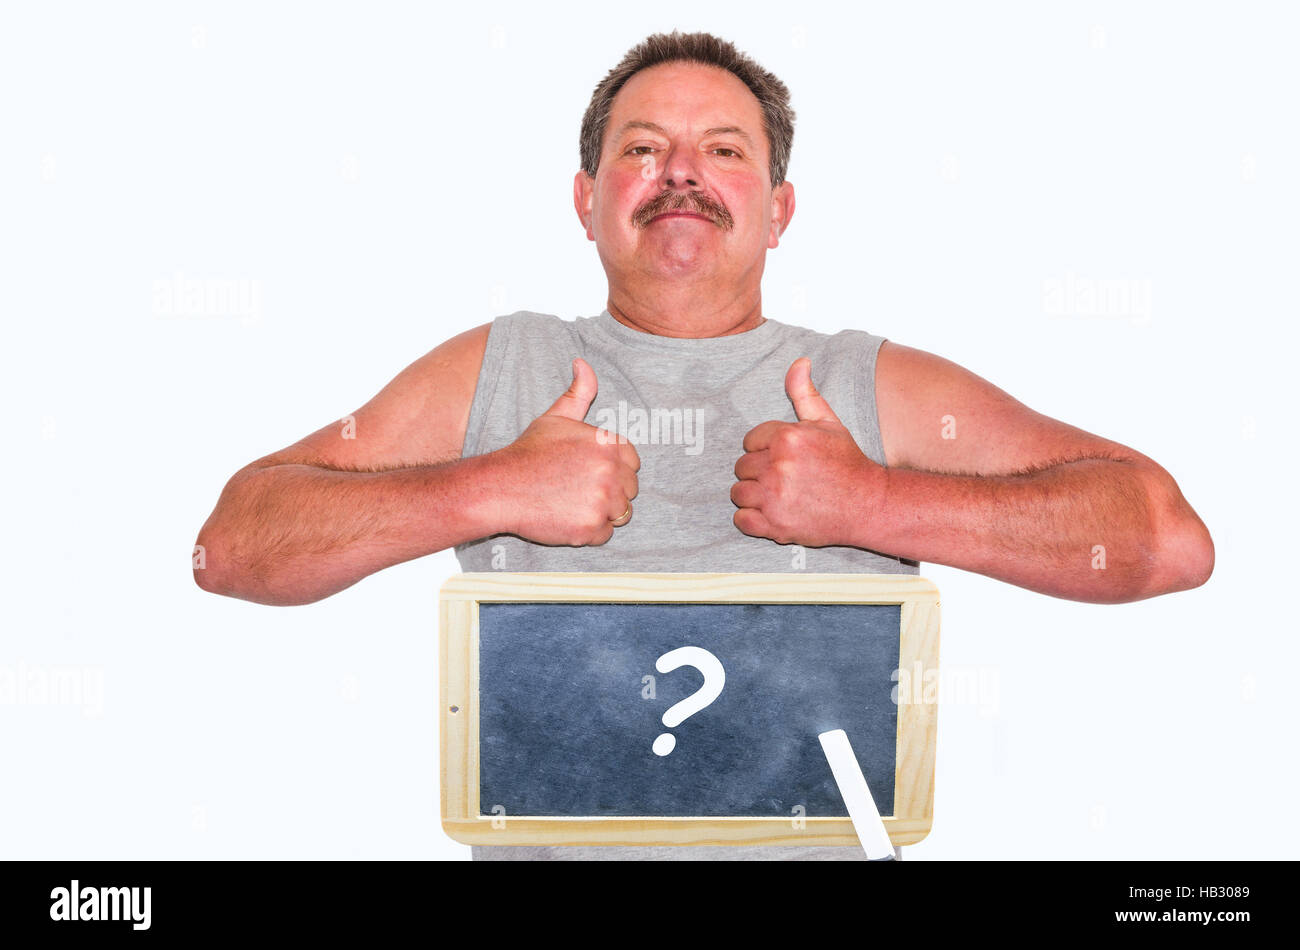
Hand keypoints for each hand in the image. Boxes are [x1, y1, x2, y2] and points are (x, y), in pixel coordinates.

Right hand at [490, 357, 639, 545]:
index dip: (612, 469)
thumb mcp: (555, 417)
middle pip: (629, 489)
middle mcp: (610, 471)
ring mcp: (602, 501)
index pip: (633, 462)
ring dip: (601, 511)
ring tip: (571, 502)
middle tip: (576, 489)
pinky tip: (567, 518)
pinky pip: (605, 534)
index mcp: (608, 444)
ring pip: (620, 513)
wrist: (500, 487)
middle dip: (609, 491)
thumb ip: (579, 391)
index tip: (588, 472)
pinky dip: (589, 532)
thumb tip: (582, 363)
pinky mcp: (591, 528)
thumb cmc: (528, 453)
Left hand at [731, 357, 887, 547]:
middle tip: (784, 478)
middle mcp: (778, 466)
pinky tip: (772, 513)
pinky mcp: (775, 526)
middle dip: (758, 472)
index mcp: (787, 437)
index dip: (766, 450)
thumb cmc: (847, 462)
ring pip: (738, 492)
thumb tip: (799, 361)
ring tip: (778, 495)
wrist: (869, 504)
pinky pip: (742, 520)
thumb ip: (805, 392)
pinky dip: (752, 519)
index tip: (786, 458)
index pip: (749, 441)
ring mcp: (775, 498)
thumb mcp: (828, 422)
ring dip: (753, 495)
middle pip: (741, 467)